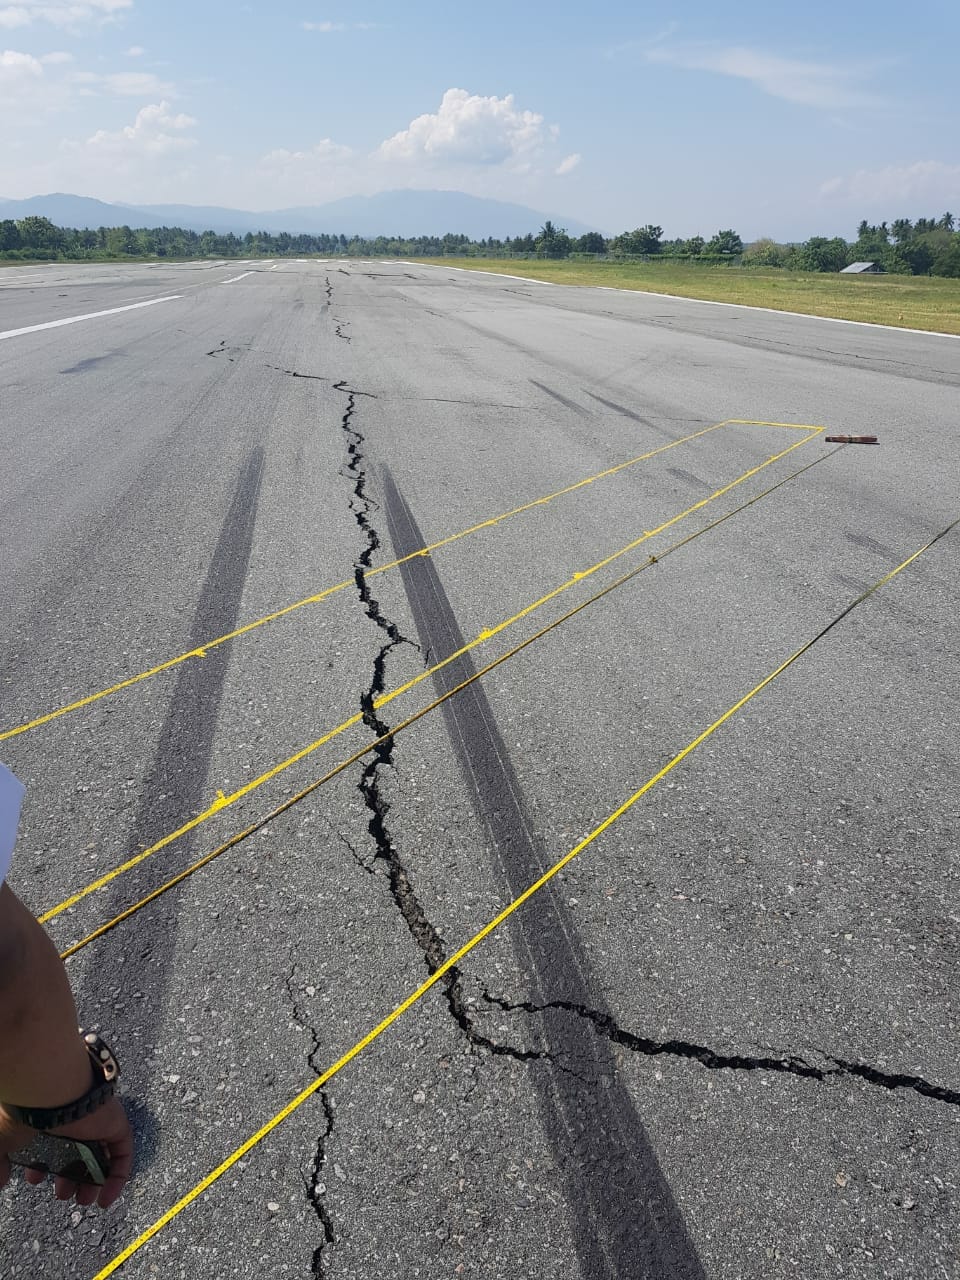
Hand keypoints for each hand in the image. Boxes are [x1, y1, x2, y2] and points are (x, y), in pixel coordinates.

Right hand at [0, 1095, 133, 1208]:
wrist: (52, 1090)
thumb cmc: (26, 1111)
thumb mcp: (3, 1138)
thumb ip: (0, 1160)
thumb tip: (0, 1181)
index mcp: (50, 1117)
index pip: (50, 1144)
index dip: (43, 1166)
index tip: (35, 1179)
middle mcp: (75, 1118)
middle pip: (78, 1152)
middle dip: (70, 1178)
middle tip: (62, 1194)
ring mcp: (97, 1120)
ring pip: (100, 1154)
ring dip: (92, 1181)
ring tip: (82, 1201)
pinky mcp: (115, 1124)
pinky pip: (122, 1154)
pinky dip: (116, 1178)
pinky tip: (104, 1200)